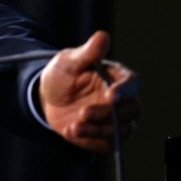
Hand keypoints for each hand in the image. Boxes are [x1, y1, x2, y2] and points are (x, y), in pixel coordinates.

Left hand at [39, 30, 141, 153]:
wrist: (47, 99)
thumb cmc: (61, 75)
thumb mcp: (68, 62)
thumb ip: (87, 53)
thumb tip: (103, 35)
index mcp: (117, 78)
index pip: (133, 84)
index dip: (126, 90)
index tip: (111, 95)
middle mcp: (122, 100)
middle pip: (132, 111)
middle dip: (108, 114)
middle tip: (83, 113)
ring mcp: (116, 120)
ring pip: (121, 131)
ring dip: (98, 130)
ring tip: (73, 125)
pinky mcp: (106, 136)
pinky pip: (108, 145)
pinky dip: (91, 141)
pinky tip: (71, 132)